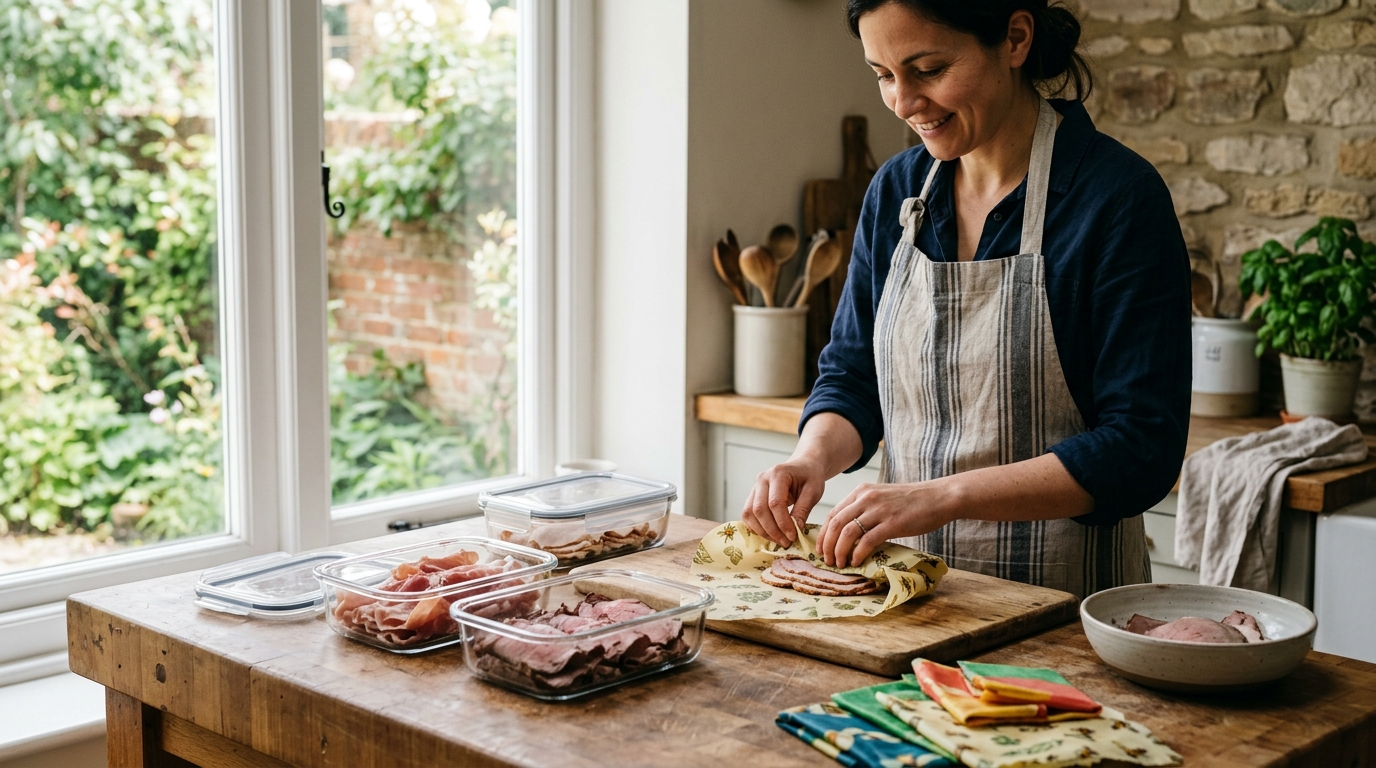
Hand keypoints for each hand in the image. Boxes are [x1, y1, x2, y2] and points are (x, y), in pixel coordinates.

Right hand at [741, 459, 826, 546]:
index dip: (783, 523)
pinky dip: (756, 527)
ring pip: (749, 514)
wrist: (803, 467)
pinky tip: (770, 535)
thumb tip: (795, 530)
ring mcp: (754, 487)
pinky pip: (748, 515)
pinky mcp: (752, 496)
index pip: (775, 503)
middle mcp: (762, 479)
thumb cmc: (810, 477)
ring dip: (763, 531)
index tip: (793, 536)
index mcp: (778, 474)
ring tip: (779, 540)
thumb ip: (803, 510)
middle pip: (759, 509)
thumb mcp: (813, 491)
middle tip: (786, 542)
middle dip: (772, 530)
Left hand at [817, 481, 954, 566]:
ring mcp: (879, 510)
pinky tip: (856, 562)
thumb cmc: (912, 501)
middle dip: (827, 545)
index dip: (824, 534)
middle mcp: (866, 498)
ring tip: (840, 564)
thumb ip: (865, 508)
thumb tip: (848, 532)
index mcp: (861, 492)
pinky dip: (857, 554)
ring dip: (839, 551)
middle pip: (836, 524)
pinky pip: (867, 541)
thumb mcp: (882, 497)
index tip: (821, 549)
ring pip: (847, 533)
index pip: (833, 514)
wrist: (939, 497)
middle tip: (827, 560)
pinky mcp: (892, 523)